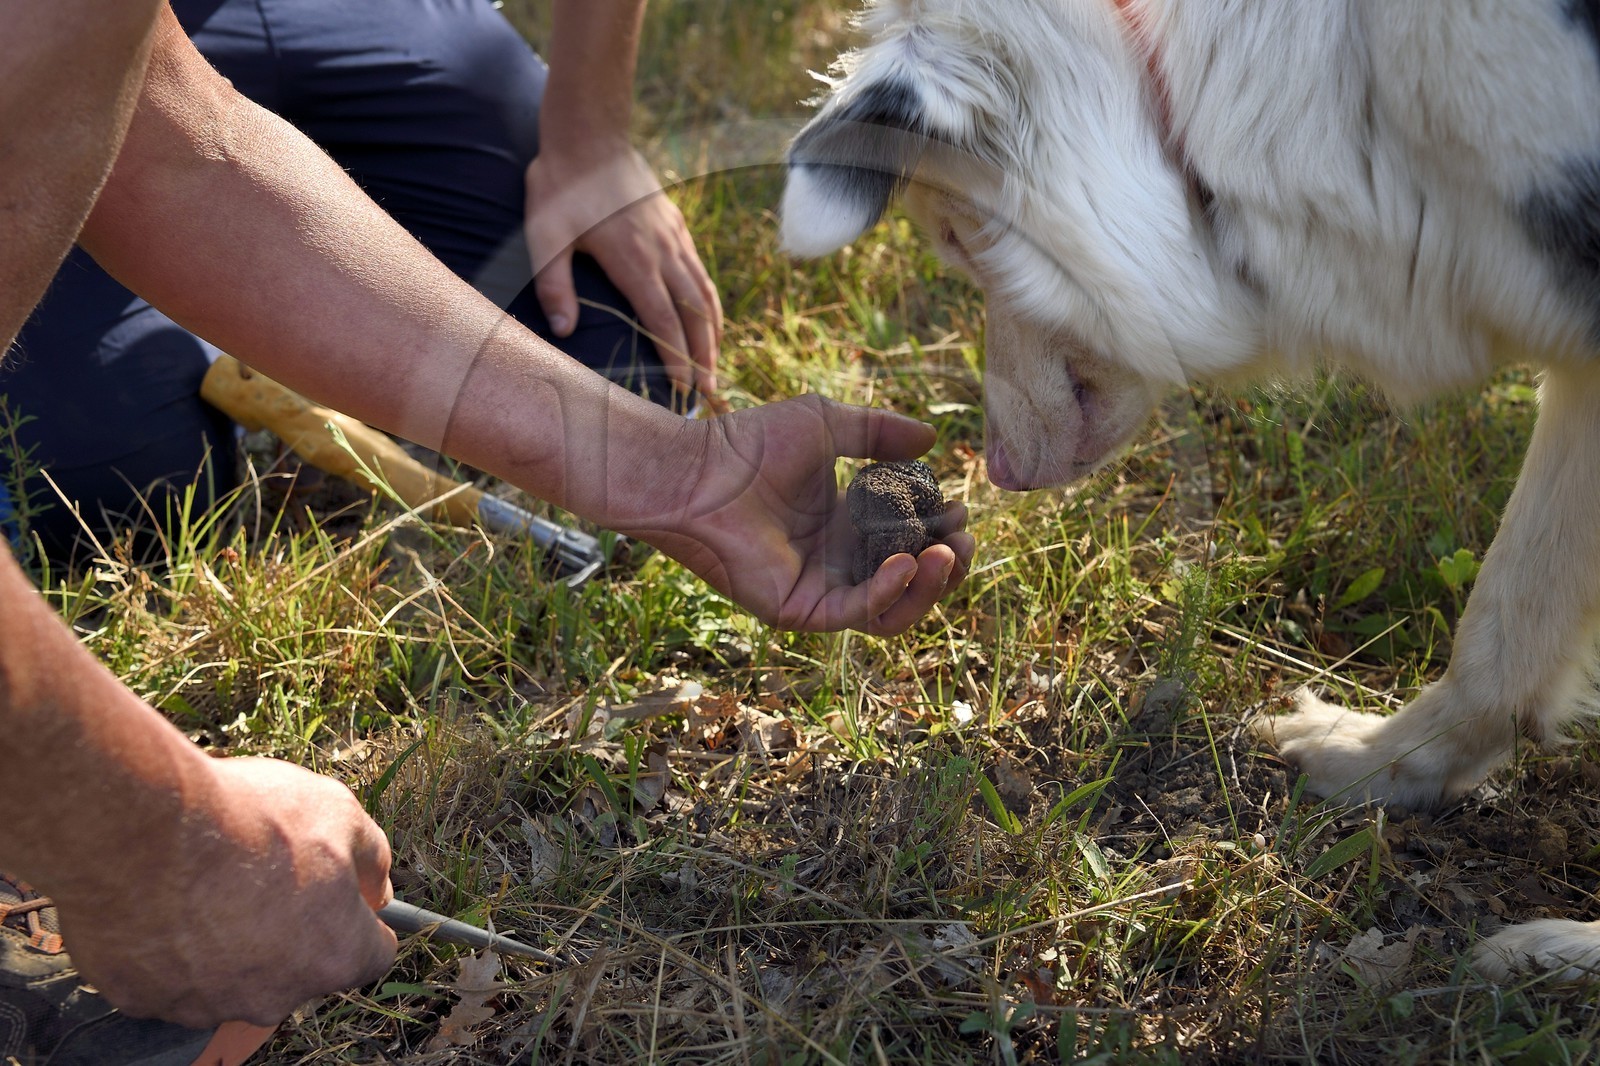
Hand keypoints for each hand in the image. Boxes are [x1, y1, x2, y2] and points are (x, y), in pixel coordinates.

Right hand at [53, 757, 396, 1028]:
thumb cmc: (249, 820)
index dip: (361, 919)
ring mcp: (207, 1004)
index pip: (372, 955)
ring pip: (232, 975)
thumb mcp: (341, 811)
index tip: (345, 893)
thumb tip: (378, 888)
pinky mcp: (144, 1000)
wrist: (139, 830)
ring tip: (206, 881)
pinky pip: (170, 974)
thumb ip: (372, 858)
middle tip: (263, 873)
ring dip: (229, 940)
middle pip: (299, 967)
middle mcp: (276, 996)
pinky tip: (162, 898)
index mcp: (334, 956)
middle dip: (292, 928)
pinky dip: (171, 945)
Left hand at [525, 144, 721, 397]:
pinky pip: (701, 272)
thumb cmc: (559, 188)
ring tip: (715, 365)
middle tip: (709, 393)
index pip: (664, 321)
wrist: (589, 135)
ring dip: (713, 333)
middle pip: (694, 315)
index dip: (677, 359)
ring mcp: (674, 239)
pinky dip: (709, 303)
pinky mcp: (676, 227)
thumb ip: (554, 285)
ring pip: (704, 294)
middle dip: (704, 357)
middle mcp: (663, 253)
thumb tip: (566, 331)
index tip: (684, 389)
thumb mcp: (544, 237)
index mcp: (634, 261)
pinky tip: (708, 318)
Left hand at [630, 395, 974, 633]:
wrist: (697, 472)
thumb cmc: (750, 444)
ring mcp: (820, 589)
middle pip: (910, 581)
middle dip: (947, 565)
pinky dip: (888, 591)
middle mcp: (836, 562)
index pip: (908, 539)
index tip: (960, 507)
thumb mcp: (828, 424)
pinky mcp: (800, 610)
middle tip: (965, 539)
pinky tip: (906, 561)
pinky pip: (857, 614)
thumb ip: (880, 432)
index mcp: (844, 523)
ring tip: (948, 553)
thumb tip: (932, 441)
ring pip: (892, 608)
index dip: (939, 529)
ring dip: (929, 587)